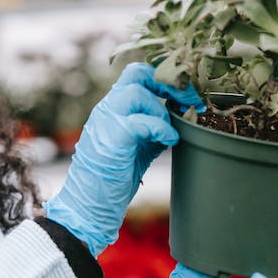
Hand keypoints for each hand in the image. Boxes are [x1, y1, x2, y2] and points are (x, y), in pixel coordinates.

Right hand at [44, 62, 203, 256]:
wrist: (88, 205)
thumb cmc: (112, 179)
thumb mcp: (137, 147)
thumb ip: (153, 129)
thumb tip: (180, 120)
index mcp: (112, 108)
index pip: (137, 74)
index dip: (164, 79)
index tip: (185, 96)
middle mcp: (106, 109)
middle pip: (137, 72)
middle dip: (168, 83)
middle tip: (189, 101)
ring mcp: (106, 121)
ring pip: (137, 92)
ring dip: (161, 109)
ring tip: (170, 131)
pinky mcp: (112, 139)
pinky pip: (141, 121)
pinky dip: (161, 128)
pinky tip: (170, 140)